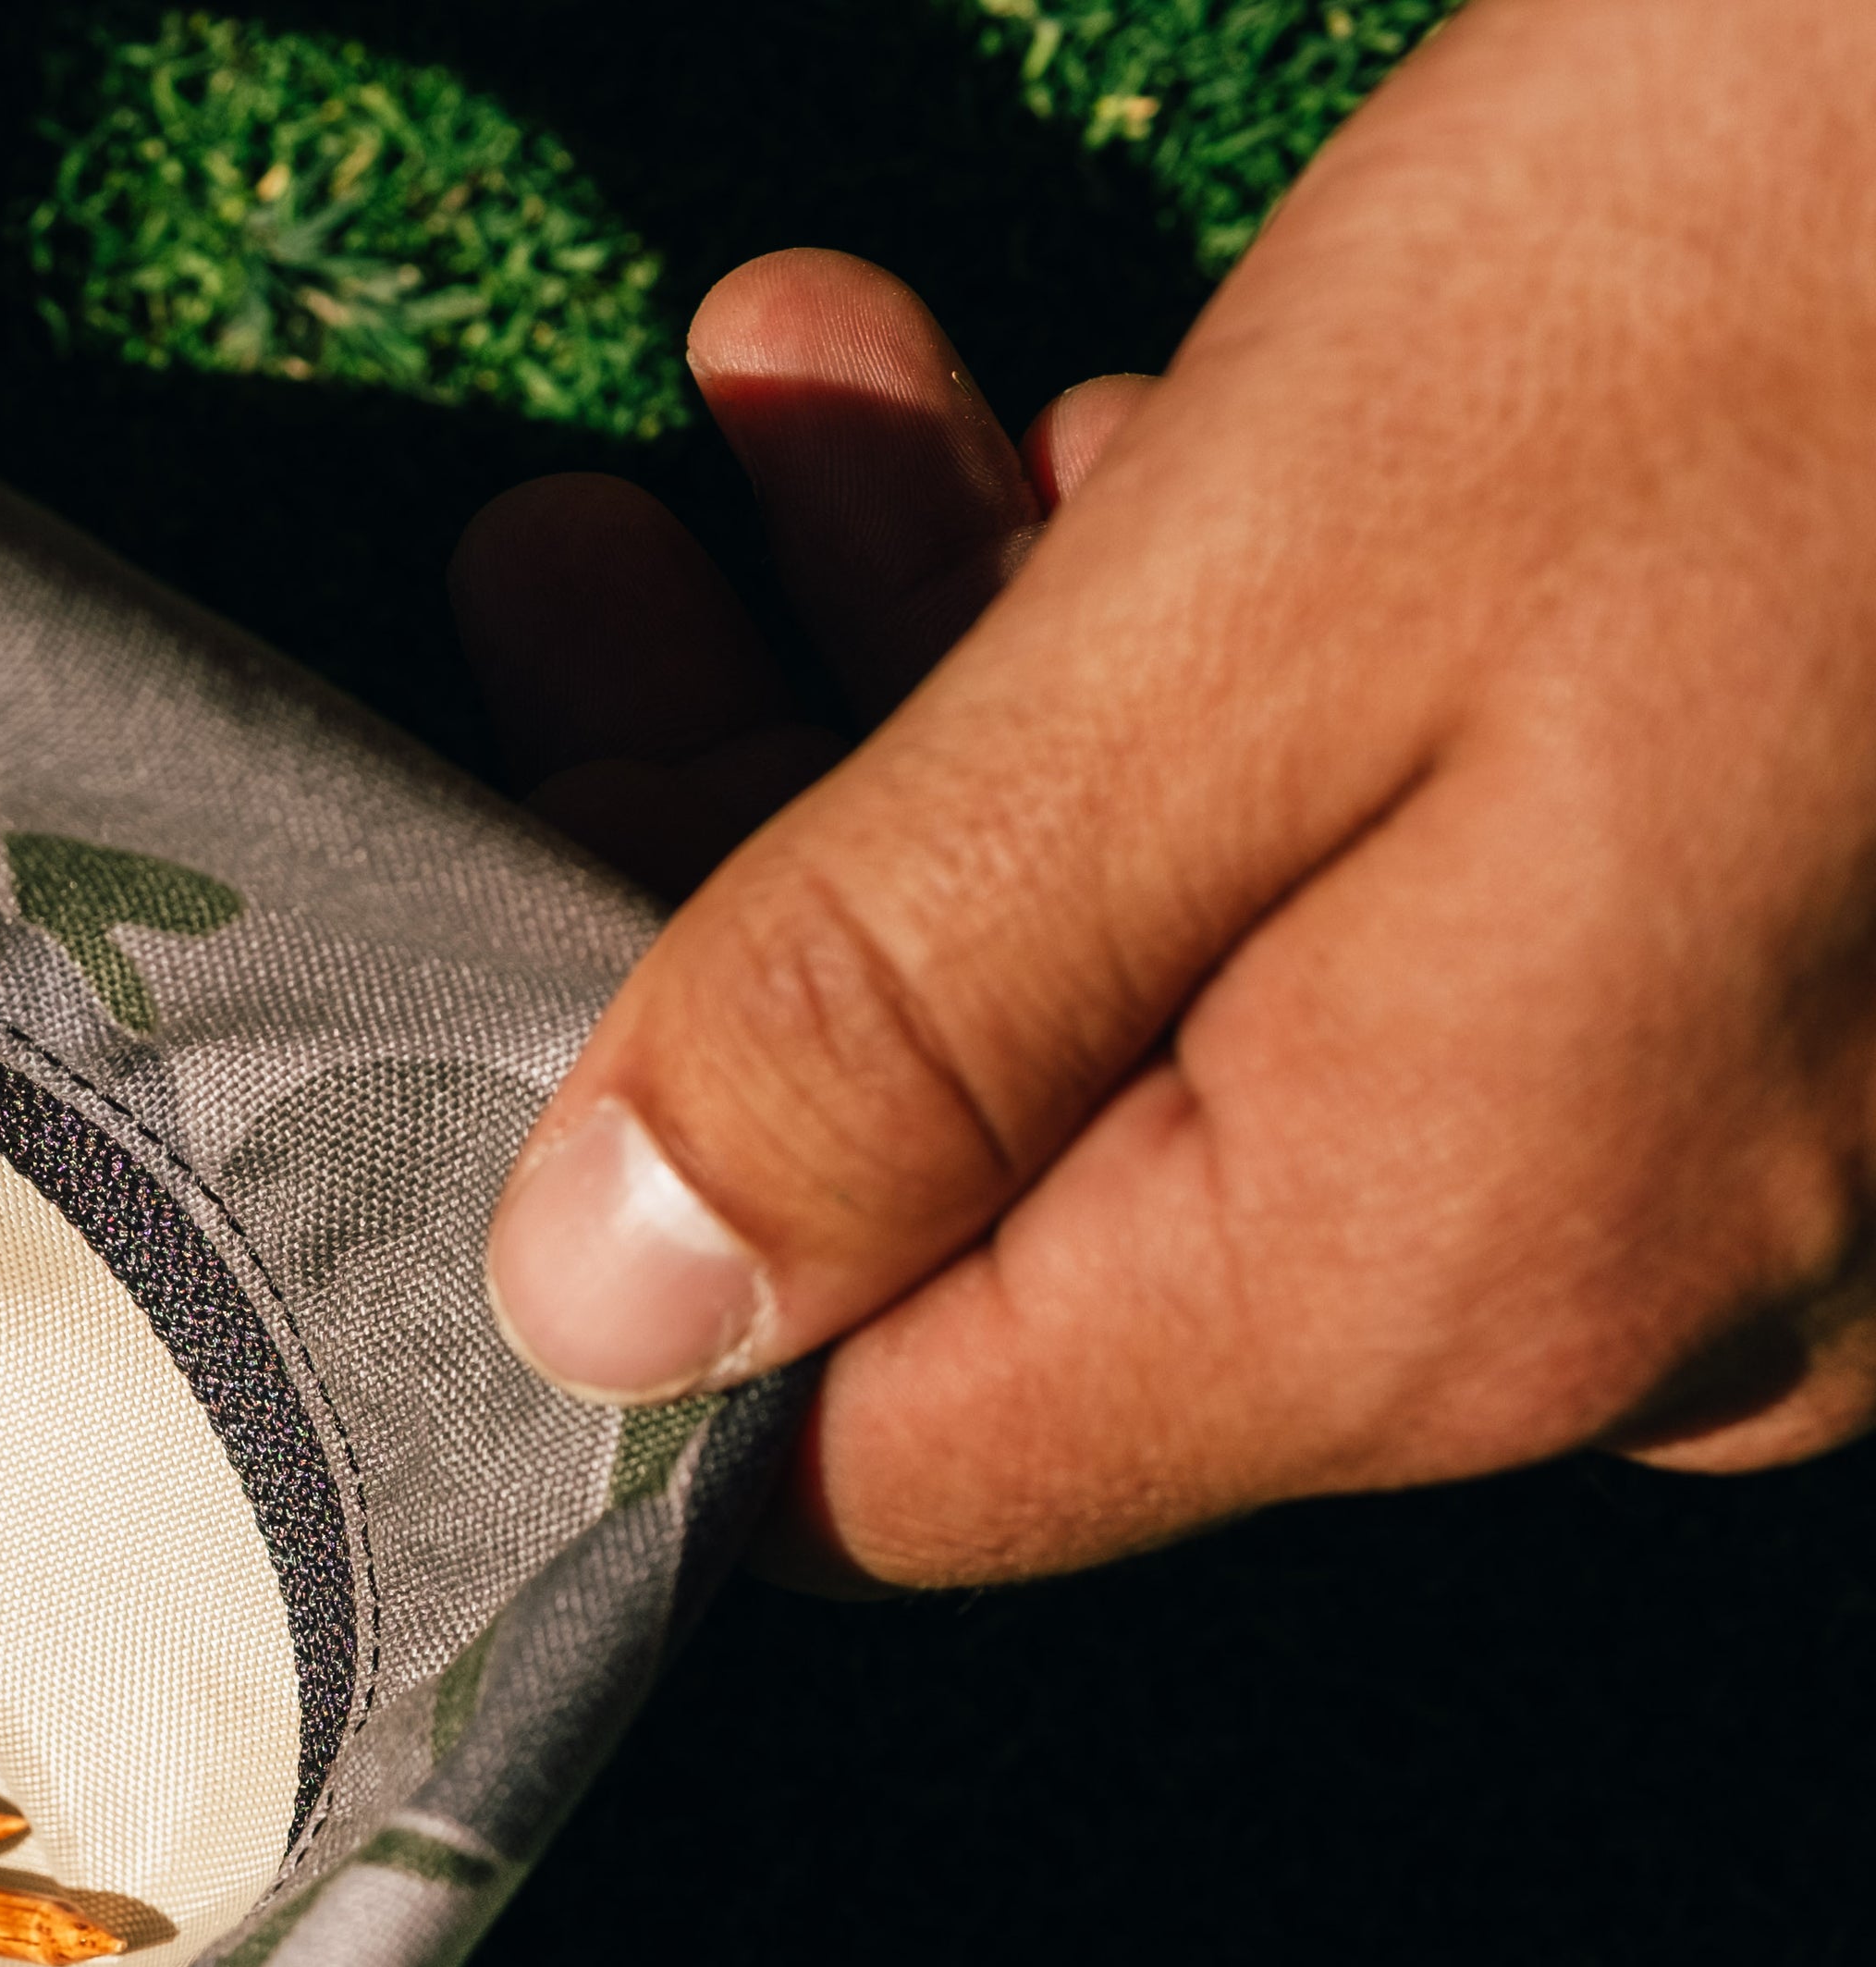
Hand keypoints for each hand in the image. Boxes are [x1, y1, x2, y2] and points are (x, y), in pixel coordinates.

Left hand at [454, 0, 1875, 1586]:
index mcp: (1452, 1280)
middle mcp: (1613, 1294)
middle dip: (751, 856)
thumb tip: (604, 1310)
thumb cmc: (1804, 263)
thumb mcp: (1243, 619)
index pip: (897, 1460)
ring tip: (774, 398)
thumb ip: (899, 1005)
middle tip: (574, 562)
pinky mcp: (1779, 955)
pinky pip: (1385, 894)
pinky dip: (1185, 682)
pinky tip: (1047, 440)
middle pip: (1004, 1187)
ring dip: (930, 701)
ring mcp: (1731, 1140)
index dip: (638, 1255)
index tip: (468, 963)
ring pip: (1178, 989)